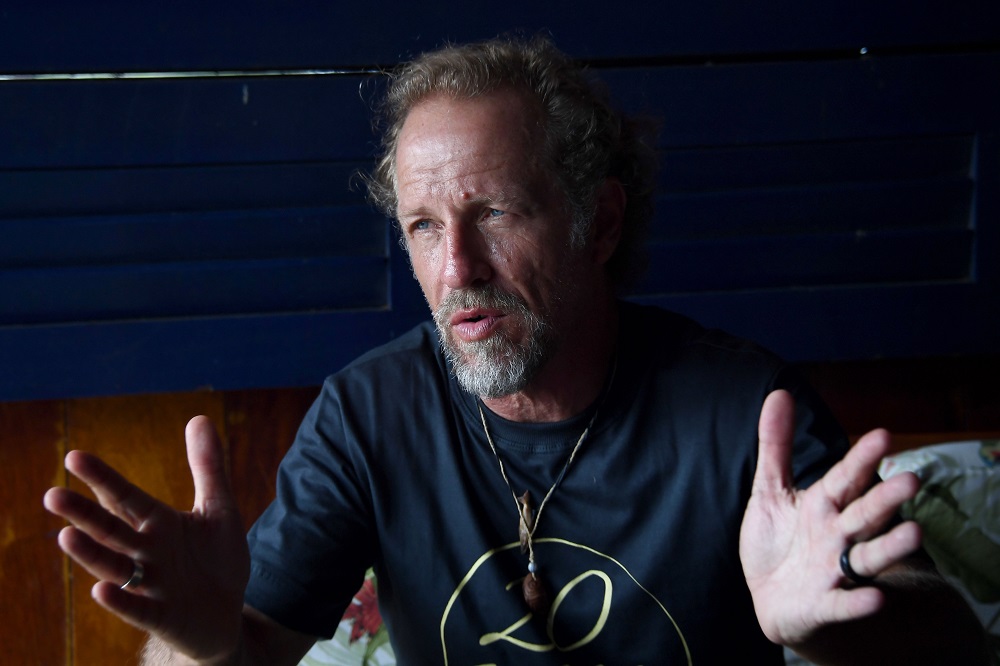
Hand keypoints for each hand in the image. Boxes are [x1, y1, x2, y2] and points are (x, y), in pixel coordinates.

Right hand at [43, 416, 249, 660]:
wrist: (225, 612)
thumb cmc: (215, 559)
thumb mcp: (218, 508)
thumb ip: (208, 467)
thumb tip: (199, 416)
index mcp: (157, 523)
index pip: (125, 497)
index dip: (102, 479)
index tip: (74, 456)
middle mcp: (146, 552)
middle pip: (111, 531)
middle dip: (84, 514)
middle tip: (52, 495)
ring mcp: (152, 585)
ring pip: (116, 567)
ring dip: (92, 554)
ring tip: (67, 535)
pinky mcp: (163, 615)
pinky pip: (139, 610)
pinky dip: (121, 602)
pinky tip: (101, 590)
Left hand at [739, 390, 921, 647]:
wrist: (772, 599)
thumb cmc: (780, 540)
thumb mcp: (771, 490)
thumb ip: (776, 445)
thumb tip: (778, 392)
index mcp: (825, 505)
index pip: (846, 478)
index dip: (861, 459)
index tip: (883, 435)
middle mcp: (837, 535)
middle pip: (865, 514)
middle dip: (886, 498)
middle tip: (912, 478)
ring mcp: (834, 571)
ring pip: (867, 557)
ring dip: (890, 547)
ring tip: (914, 532)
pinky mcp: (823, 605)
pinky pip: (842, 605)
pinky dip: (856, 603)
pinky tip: (875, 599)